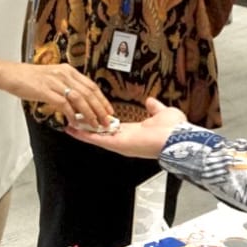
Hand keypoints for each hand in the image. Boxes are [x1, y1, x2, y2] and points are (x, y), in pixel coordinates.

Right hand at [1, 62, 112, 127]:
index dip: (101, 99)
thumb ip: (64, 86)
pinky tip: (75, 123)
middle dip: (99, 109)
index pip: (91, 85)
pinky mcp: (46, 91)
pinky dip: (71, 115)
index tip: (108, 110)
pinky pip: (64, 104)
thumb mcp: (51, 77)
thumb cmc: (28, 77)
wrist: (10, 74)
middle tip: (105, 121)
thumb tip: (76, 100)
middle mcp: (64, 74)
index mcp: (67, 70)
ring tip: (94, 124)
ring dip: (89, 114)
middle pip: (89, 93)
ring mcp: (55, 82)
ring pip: (79, 99)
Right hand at [67, 97, 186, 158]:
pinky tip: (72, 129)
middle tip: (73, 120)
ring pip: (96, 136)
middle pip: (101, 133)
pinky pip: (97, 139)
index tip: (92, 117)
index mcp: (135, 132)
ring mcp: (120, 143)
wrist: (178, 138)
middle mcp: (125, 140)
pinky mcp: (118, 144)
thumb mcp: (163, 112)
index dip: (102, 121)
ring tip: (67, 123)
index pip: (113, 127)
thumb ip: (154, 108)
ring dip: (81, 130)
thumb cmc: (175, 129)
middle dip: (87, 127)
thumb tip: (150, 102)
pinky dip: (84, 135)